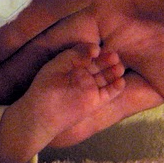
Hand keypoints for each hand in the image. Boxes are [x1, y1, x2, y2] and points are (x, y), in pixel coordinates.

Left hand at [0, 43, 126, 162]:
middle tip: (113, 56)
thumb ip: (74, 55)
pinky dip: (117, 87)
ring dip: (114, 71)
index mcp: (73, 65)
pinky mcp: (96, 101)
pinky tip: (120, 81)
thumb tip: (95, 49)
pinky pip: (110, 92)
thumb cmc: (45, 87)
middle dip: (107, 60)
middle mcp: (83, 75)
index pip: (88, 54)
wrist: (43, 113)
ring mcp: (90, 87)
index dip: (94, 51)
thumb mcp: (57, 66)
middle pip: (100, 64)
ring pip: (107, 76)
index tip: (97, 50)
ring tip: (118, 67)